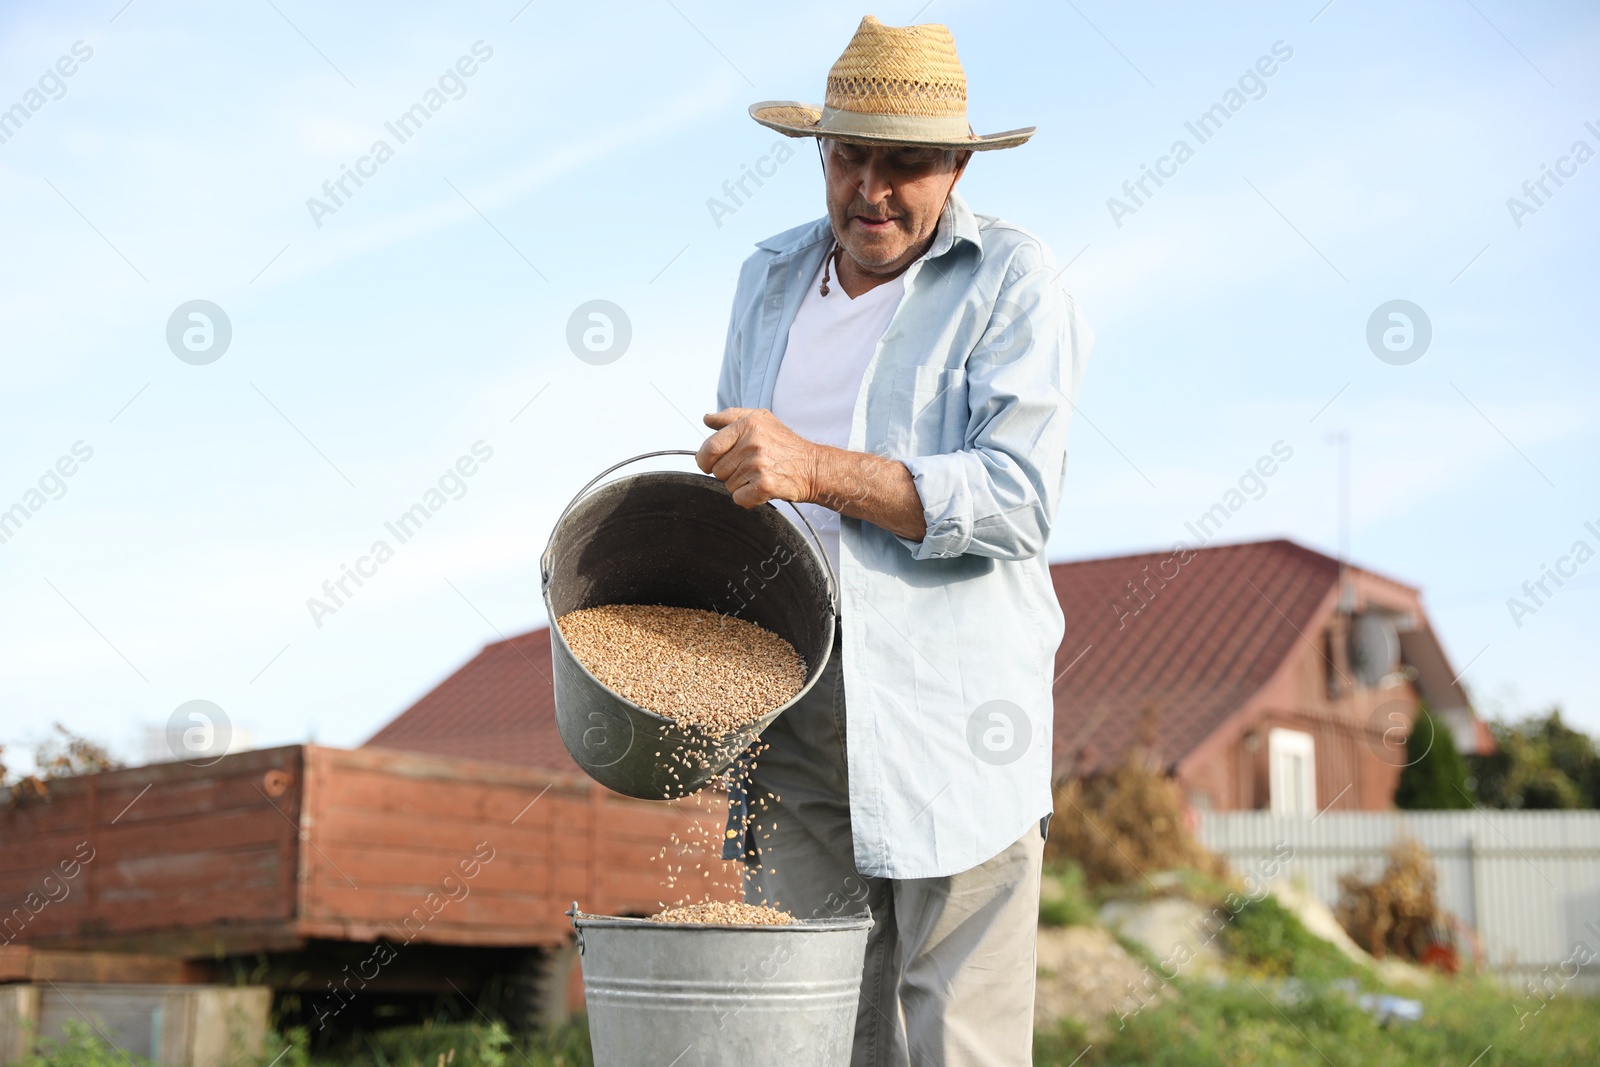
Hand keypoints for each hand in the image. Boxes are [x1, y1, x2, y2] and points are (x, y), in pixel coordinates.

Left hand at [696, 408, 819, 507]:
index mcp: (748, 425)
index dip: (705, 460)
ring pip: (728, 485)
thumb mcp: (761, 419)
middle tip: (749, 466)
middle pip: (717, 470)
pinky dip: (748, 497)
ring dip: (740, 484)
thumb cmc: (785, 444)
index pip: (709, 448)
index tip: (710, 463)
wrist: (813, 467)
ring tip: (760, 474)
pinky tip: (762, 487)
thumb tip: (707, 419)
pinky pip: (739, 498)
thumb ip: (730, 417)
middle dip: (728, 472)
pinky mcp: (764, 485)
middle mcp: (752, 443)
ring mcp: (758, 465)